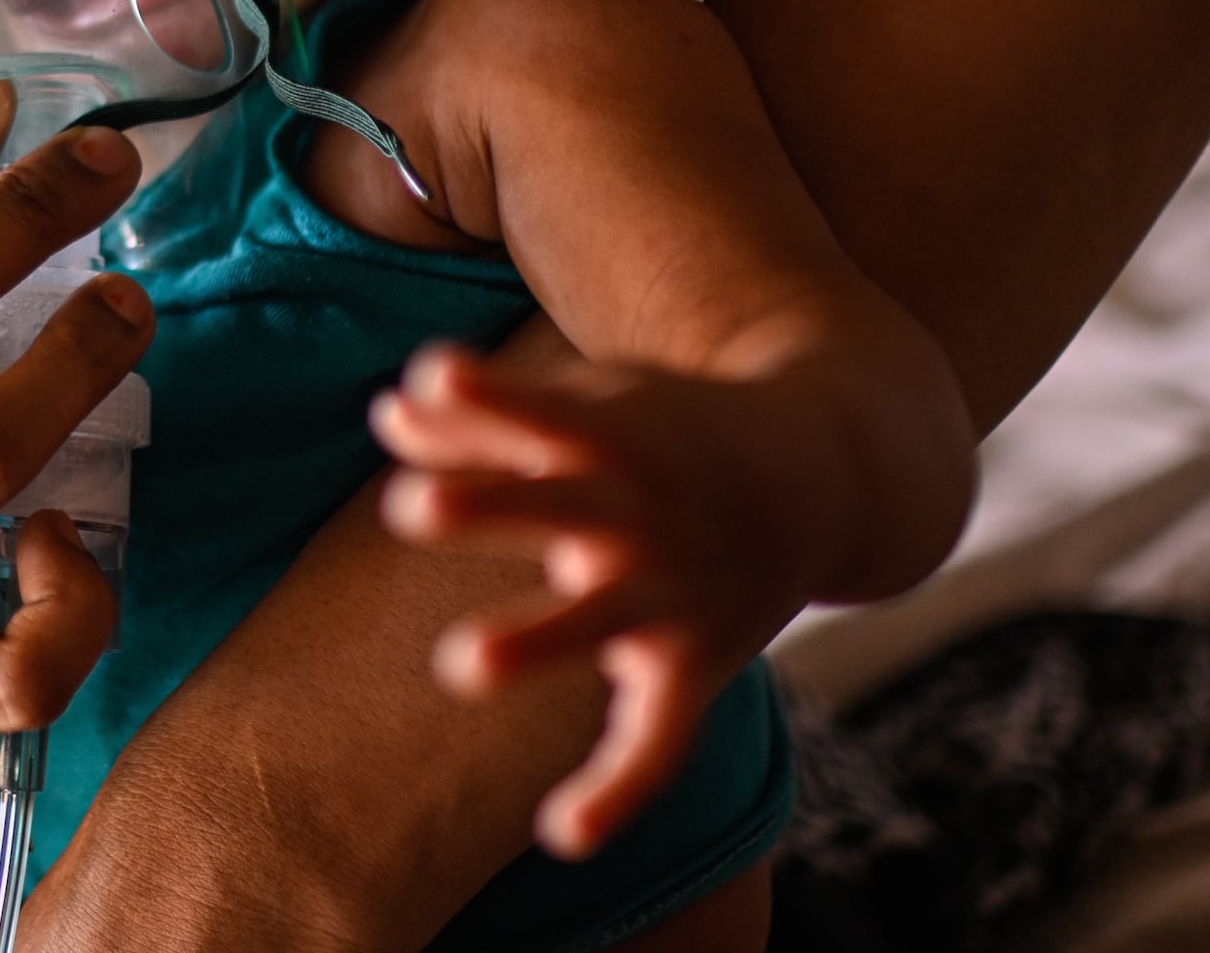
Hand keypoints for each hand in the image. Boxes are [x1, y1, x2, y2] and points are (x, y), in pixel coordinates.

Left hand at [372, 342, 838, 860]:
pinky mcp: (695, 664)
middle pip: (557, 506)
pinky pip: (659, 739)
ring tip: (461, 664)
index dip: (489, 395)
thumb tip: (385, 412)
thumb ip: (485, 415)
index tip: (433, 376)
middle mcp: (639, 515)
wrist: (823, 474)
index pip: (544, 410)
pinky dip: (619, 789)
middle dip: (487, 505)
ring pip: (598, 621)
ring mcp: (670, 592)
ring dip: (534, 640)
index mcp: (610, 438)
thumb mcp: (592, 408)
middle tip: (410, 506)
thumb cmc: (668, 436)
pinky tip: (561, 834)